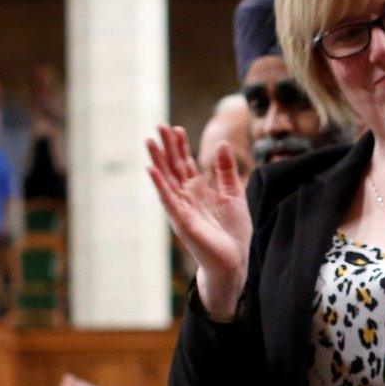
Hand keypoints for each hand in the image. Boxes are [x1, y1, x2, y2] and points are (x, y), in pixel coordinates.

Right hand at [146, 125, 250, 318]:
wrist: (235, 259)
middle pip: (173, 167)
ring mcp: (181, 208)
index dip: (180, 146)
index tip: (176, 128)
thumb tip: (221, 143)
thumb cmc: (233, 231)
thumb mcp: (233, 194)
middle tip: (157, 126)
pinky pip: (168, 200)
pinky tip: (151, 170)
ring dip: (157, 161)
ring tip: (150, 142)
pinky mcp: (182, 221)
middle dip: (166, 147)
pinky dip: (160, 185)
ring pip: (166, 180)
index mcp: (198, 190)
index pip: (185, 163)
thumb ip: (226, 170)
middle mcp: (186, 197)